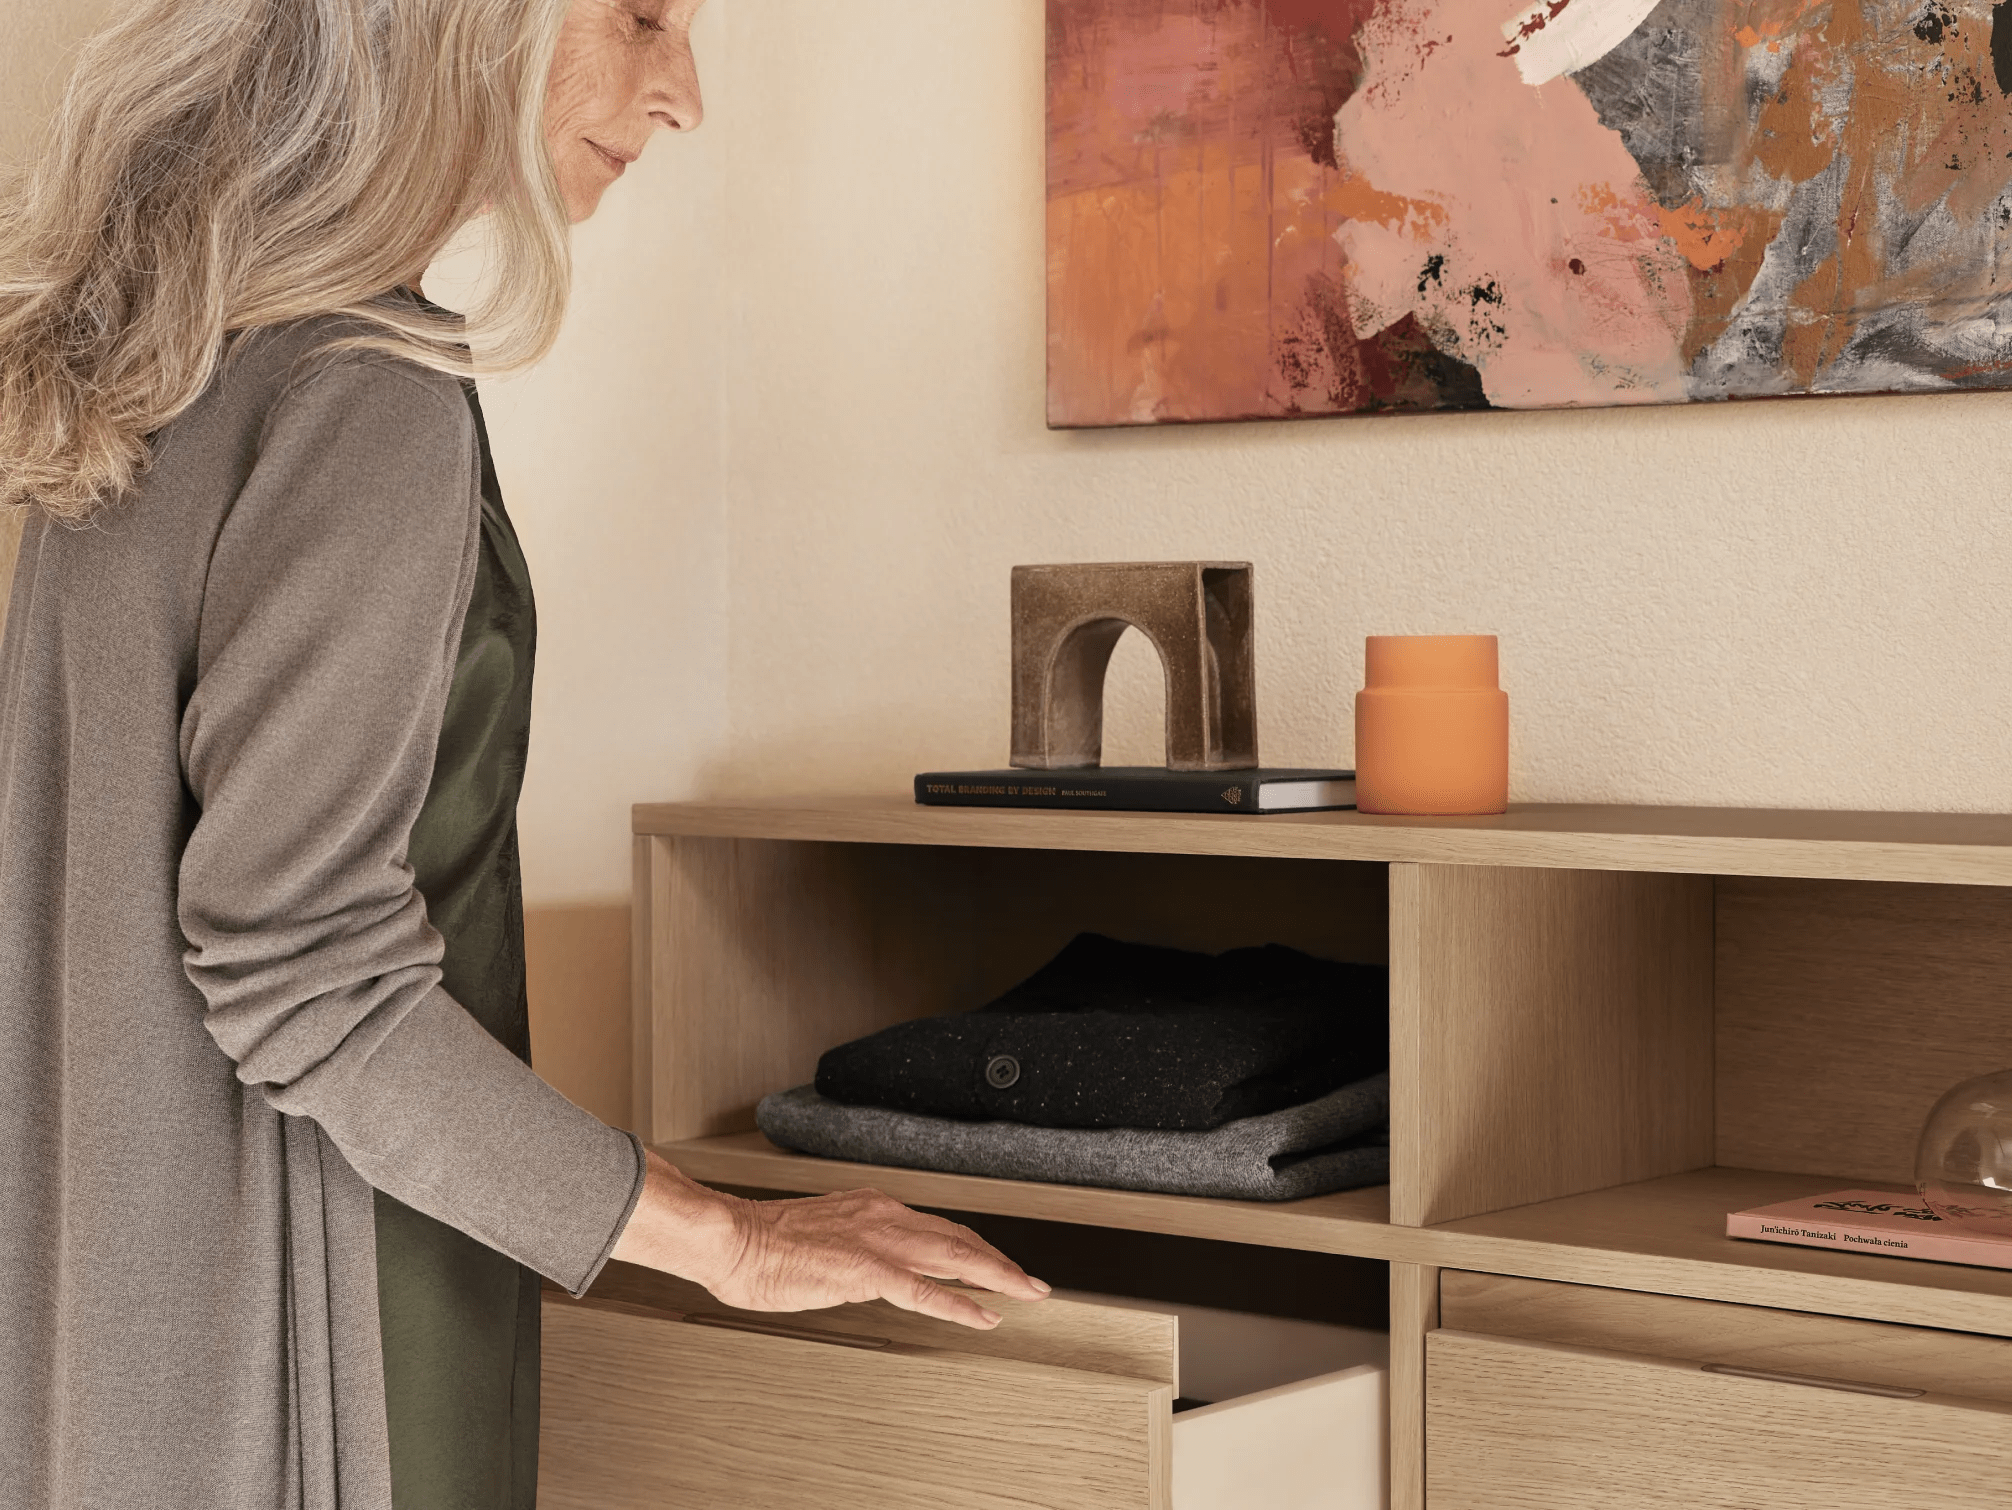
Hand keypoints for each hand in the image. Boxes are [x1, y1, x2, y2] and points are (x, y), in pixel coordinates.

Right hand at [610, 1148, 1049, 1328]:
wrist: (732, 1238)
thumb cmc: (765, 1242)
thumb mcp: (823, 1236)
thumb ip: (857, 1248)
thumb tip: (876, 1269)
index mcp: (873, 1208)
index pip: (940, 1227)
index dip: (977, 1247)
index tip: (999, 1262)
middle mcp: (884, 1217)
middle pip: (959, 1239)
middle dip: (1002, 1261)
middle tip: (1033, 1282)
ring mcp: (877, 1243)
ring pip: (954, 1258)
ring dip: (998, 1276)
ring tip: (1026, 1293)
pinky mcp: (865, 1271)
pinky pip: (924, 1292)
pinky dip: (959, 1304)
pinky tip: (982, 1316)